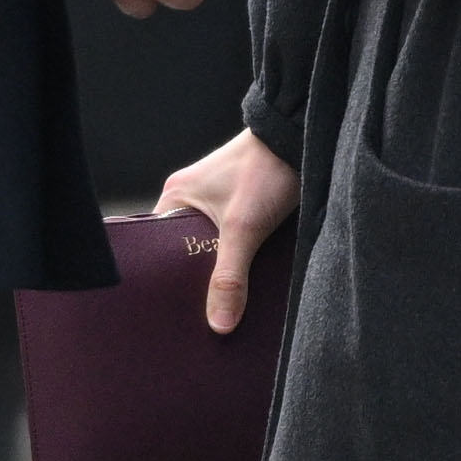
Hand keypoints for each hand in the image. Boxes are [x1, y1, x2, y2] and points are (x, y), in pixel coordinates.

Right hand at [156, 128, 300, 334]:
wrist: (303, 135)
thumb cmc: (266, 168)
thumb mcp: (243, 228)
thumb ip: (229, 277)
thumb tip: (219, 325)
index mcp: (176, 196)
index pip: (156, 248)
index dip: (164, 280)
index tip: (172, 311)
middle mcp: (192, 198)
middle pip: (185, 253)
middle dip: (197, 282)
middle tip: (203, 316)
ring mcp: (218, 202)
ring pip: (212, 250)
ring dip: (222, 272)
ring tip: (227, 307)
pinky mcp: (244, 206)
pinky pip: (233, 242)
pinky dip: (240, 260)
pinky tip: (250, 283)